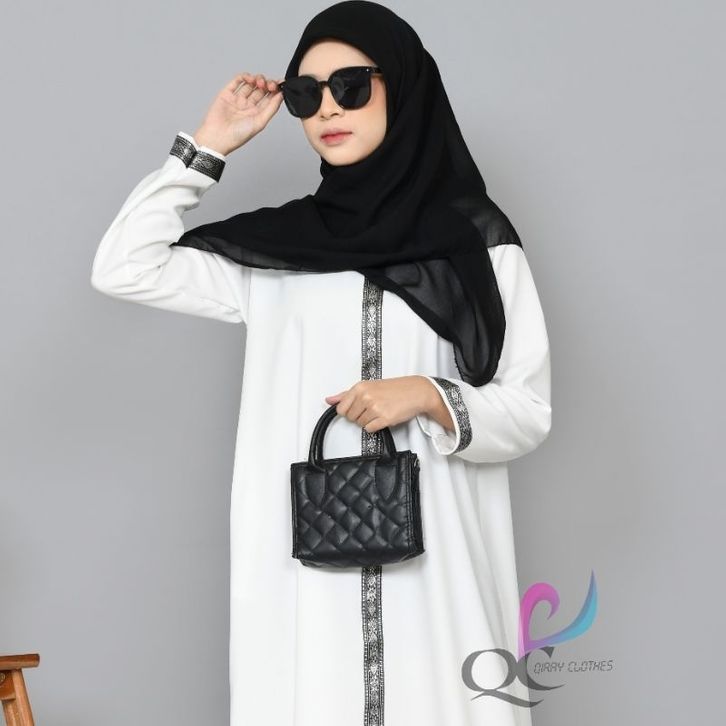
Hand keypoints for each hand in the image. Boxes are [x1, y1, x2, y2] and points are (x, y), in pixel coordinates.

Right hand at [193, 72, 283, 155]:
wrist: (217, 137)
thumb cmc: (238, 135)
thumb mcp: (260, 122)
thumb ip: (271, 108)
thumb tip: (281, 95)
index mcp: (257, 114)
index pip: (269, 98)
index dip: (275, 90)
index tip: (280, 84)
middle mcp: (248, 106)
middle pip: (261, 90)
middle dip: (267, 84)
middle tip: (269, 84)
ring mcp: (238, 100)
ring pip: (250, 84)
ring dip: (257, 79)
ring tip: (259, 82)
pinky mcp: (227, 94)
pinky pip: (236, 82)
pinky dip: (244, 77)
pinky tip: (249, 78)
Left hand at [324, 376, 448, 432]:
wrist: (416, 392)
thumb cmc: (394, 389)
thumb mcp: (368, 386)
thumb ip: (346, 394)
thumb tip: (329, 400)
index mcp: (360, 387)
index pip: (341, 408)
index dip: (349, 411)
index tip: (358, 408)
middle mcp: (365, 396)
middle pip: (350, 418)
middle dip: (360, 416)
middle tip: (372, 408)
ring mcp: (375, 408)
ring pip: (360, 424)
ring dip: (369, 421)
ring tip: (380, 411)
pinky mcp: (384, 418)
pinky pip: (369, 429)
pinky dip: (375, 426)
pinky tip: (384, 417)